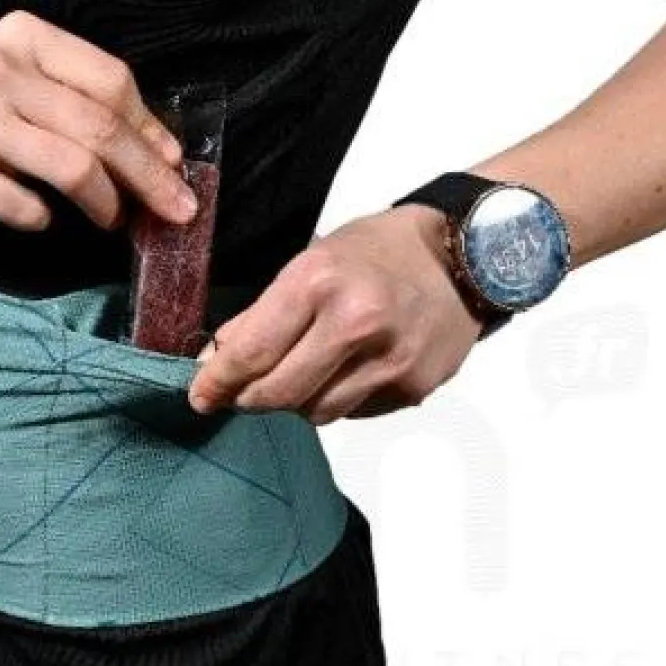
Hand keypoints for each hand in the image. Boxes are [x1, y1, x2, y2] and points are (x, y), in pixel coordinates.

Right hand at [0, 9, 197, 230]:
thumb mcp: (25, 80)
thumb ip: (86, 102)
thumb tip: (164, 154)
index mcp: (24, 39)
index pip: (110, 80)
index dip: (150, 128)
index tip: (173, 164)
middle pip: (100, 127)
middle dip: (149, 176)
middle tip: (176, 209)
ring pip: (73, 168)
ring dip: (107, 203)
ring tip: (115, 219)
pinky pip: (29, 207)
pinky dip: (48, 219)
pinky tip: (44, 216)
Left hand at [187, 205, 484, 424]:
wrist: (465, 255)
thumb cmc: (379, 252)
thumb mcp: (312, 262)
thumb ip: (263, 315)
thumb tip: (215, 361)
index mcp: (318, 282)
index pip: (251, 351)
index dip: (217, 382)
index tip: (200, 396)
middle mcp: (355, 323)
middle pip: (279, 394)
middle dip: (249, 400)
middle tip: (240, 395)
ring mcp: (389, 360)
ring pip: (316, 412)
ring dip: (296, 402)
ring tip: (301, 374)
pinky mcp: (413, 387)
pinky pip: (355, 412)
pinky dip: (338, 400)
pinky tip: (347, 373)